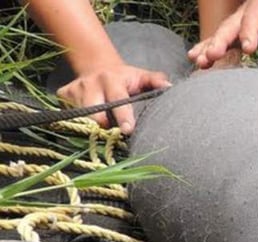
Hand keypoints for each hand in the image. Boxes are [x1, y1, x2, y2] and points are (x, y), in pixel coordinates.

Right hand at [56, 64, 171, 133]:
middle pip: (95, 113)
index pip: (117, 100)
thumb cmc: (126, 78)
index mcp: (111, 79)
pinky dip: (80, 123)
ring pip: (82, 118)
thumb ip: (155, 81)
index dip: (122, 115)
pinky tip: (87, 120)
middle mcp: (90, 83)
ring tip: (104, 128)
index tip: (127, 129)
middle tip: (115, 134)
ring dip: (94, 128)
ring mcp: (74, 90)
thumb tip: (169, 87)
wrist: (97, 66)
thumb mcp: (141, 76)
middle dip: (105, 127)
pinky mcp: (63, 95)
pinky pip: (70, 116)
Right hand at [188, 0, 257, 68]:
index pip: (253, 20)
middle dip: (220, 41)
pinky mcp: (236, 34)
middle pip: (229, 27)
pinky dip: (207, 49)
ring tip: (198, 60)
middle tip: (212, 55)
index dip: (249, 33)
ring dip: (208, 47)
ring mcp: (237, 23)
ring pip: (220, 34)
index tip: (248, 48)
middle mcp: (244, 13)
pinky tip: (197, 61)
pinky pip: (220, 41)